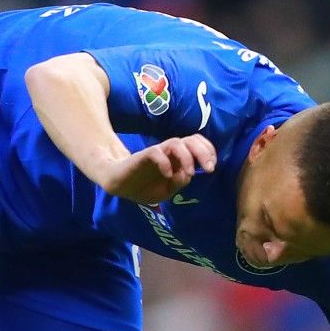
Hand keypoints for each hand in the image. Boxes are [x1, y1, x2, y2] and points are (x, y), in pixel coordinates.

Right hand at [94, 134, 216, 205]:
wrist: (119, 185)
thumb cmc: (144, 186)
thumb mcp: (167, 191)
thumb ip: (179, 183)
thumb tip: (188, 175)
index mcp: (177, 158)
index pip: (197, 144)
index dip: (208, 151)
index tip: (211, 166)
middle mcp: (169, 152)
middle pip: (191, 139)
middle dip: (204, 151)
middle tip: (209, 168)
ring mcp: (157, 152)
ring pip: (176, 142)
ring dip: (187, 157)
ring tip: (188, 173)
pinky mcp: (142, 156)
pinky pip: (156, 152)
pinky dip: (165, 163)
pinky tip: (167, 174)